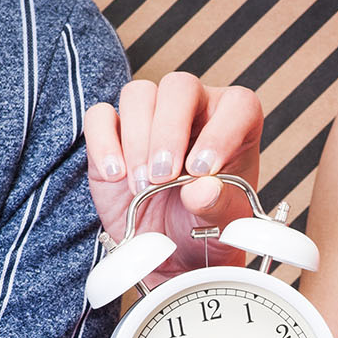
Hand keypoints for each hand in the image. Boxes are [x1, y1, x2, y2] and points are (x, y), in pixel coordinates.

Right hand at [84, 72, 262, 281]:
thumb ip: (219, 204)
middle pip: (180, 87)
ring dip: (137, 140)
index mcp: (233, 123)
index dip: (221, 133)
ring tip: (142, 186)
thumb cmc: (203, 226)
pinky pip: (100, 116)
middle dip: (169, 132)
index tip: (203, 170)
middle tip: (164, 177)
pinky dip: (103, 143)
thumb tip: (203, 189)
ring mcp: (150, 116)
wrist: (169, 249)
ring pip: (138, 94)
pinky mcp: (113, 132)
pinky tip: (116, 174)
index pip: (237, 105)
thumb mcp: (222, 224)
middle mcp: (194, 109)